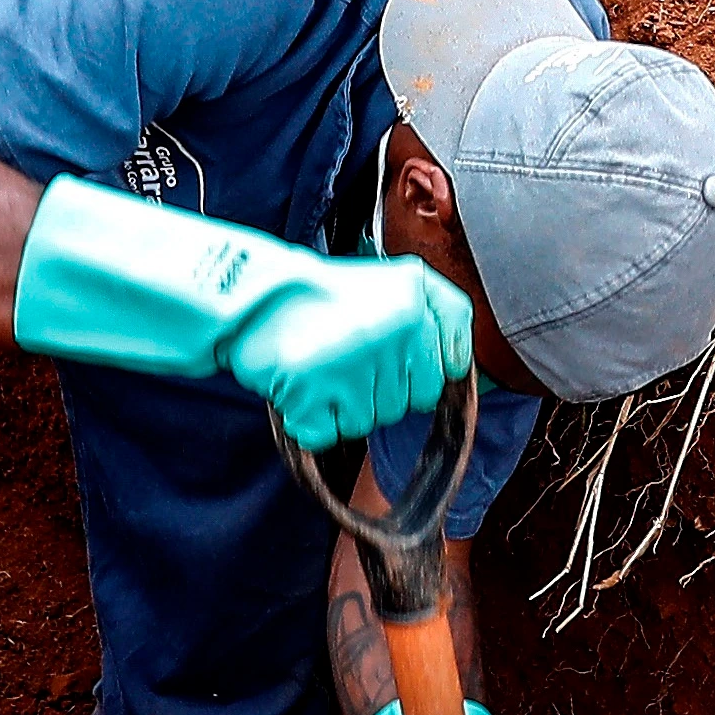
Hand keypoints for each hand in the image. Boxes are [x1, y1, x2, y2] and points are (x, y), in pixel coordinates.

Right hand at [218, 251, 472, 448]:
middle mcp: (393, 330)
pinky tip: (305, 386)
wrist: (254, 295)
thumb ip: (445, 313)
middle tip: (348, 356)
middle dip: (381, 388)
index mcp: (416, 299)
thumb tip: (461, 364)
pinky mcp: (313, 393)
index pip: (445, 369)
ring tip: (324, 365)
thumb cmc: (325, 293)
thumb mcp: (399, 280)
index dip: (415, 367)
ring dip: (346, 404)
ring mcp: (353, 364)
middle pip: (409, 401)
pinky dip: (314, 421)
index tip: (387, 351)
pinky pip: (331, 434)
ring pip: (371, 420)